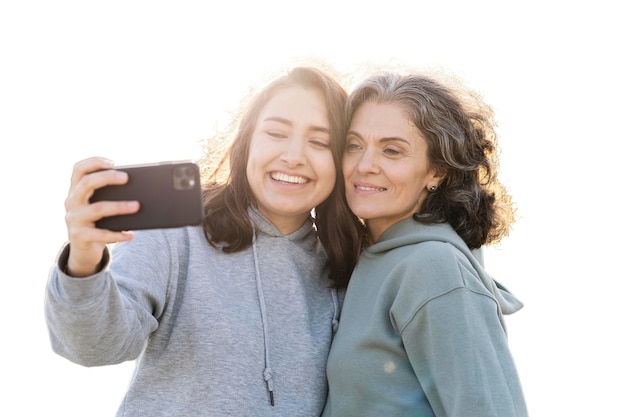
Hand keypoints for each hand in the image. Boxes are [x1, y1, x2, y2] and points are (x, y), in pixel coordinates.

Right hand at [63, 157, 139, 276]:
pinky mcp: (79, 236)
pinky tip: (131, 235)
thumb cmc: (98, 223)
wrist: (84, 251)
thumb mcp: (100, 206)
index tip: (113, 162)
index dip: (94, 162)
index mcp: (76, 190)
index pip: (79, 169)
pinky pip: (101, 234)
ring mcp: (74, 219)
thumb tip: (139, 189)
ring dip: (119, 206)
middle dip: (107, 177)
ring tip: (137, 206)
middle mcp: (72, 202)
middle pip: (86, 183)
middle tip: (127, 178)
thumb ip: (111, 196)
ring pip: (97, 208)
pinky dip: (118, 234)